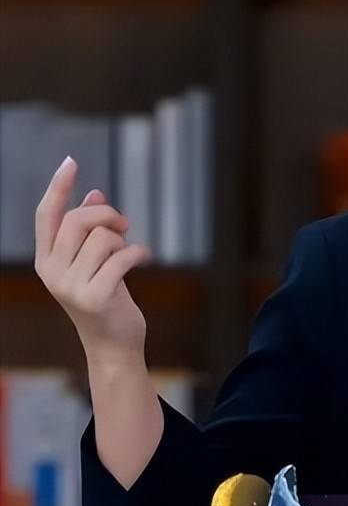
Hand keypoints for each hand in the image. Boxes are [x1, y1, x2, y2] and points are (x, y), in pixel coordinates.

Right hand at [34, 156, 153, 367]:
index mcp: (45, 260)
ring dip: (124, 239)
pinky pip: (122, 257)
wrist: (113, 344)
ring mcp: (70, 286)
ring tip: (128, 253)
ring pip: (103, 238)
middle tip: (124, 224)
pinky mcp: (95, 297)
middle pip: (78, 220)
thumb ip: (90, 230)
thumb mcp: (94, 261)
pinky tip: (145, 257)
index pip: (47, 215)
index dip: (59, 187)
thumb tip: (95, 193)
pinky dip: (139, 252)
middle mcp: (51, 272)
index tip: (71, 161)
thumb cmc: (105, 298)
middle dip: (107, 214)